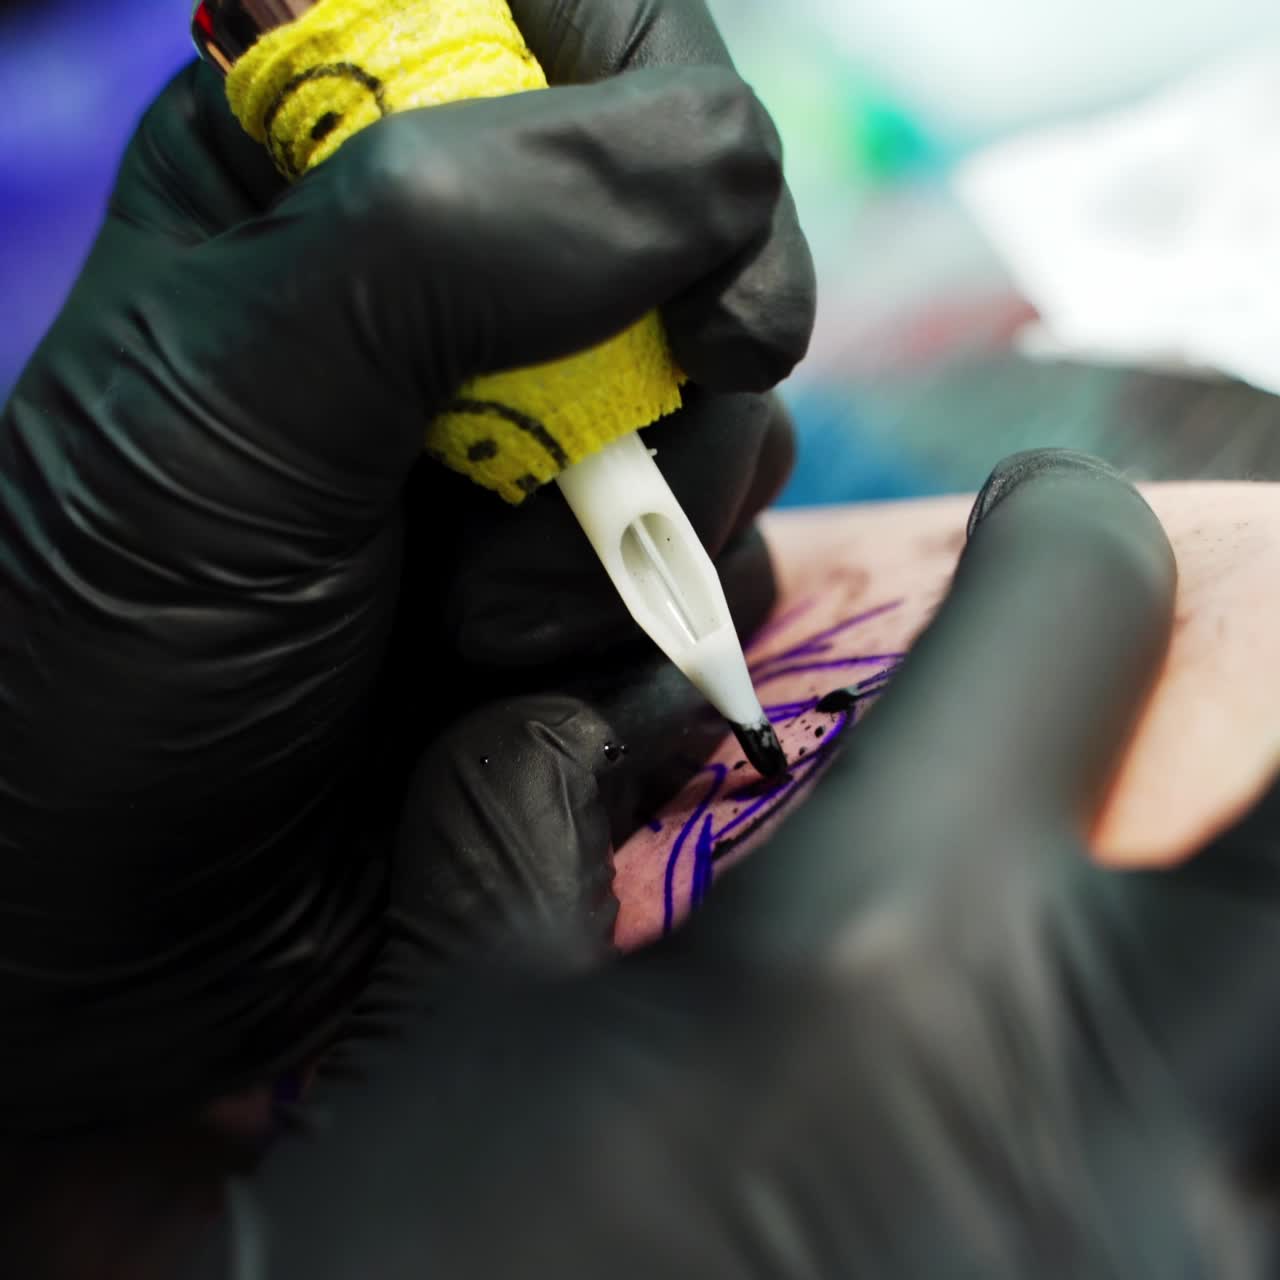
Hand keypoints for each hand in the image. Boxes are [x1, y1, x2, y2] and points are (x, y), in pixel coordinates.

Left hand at [0, 0, 812, 1133]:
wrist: (135, 912)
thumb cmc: (122, 646)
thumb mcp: (231, 404)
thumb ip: (449, 235)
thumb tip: (725, 161)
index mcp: (344, 165)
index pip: (574, 32)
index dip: (656, 106)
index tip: (687, 266)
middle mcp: (474, 294)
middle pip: (705, 232)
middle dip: (671, 374)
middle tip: (579, 480)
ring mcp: (558, 447)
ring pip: (742, 413)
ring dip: (638, 533)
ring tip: (473, 631)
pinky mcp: (609, 580)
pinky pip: (736, 554)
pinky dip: (658, 625)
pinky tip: (525, 681)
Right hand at [183, 450, 1278, 1277]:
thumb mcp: (460, 1030)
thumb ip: (528, 814)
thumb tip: (585, 713)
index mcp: (880, 947)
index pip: (1077, 602)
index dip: (1063, 523)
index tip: (1044, 525)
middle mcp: (1099, 1094)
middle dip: (1253, 702)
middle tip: (1176, 705)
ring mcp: (1185, 1251)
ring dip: (1225, 933)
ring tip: (1125, 912)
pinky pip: (1245, 1157)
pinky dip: (1207, 1094)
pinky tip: (1102, 1092)